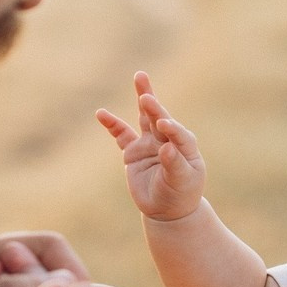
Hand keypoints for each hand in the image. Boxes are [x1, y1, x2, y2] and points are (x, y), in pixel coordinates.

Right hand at [96, 70, 205, 222]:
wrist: (167, 210)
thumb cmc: (180, 195)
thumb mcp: (181, 182)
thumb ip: (175, 165)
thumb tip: (167, 148)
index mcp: (185, 147)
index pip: (178, 134)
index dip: (171, 128)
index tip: (164, 124)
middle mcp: (167, 140)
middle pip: (160, 118)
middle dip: (154, 106)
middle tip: (146, 96)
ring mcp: (149, 144)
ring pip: (144, 118)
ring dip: (143, 98)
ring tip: (140, 76)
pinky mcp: (133, 152)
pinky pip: (121, 135)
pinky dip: (112, 125)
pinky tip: (101, 113)